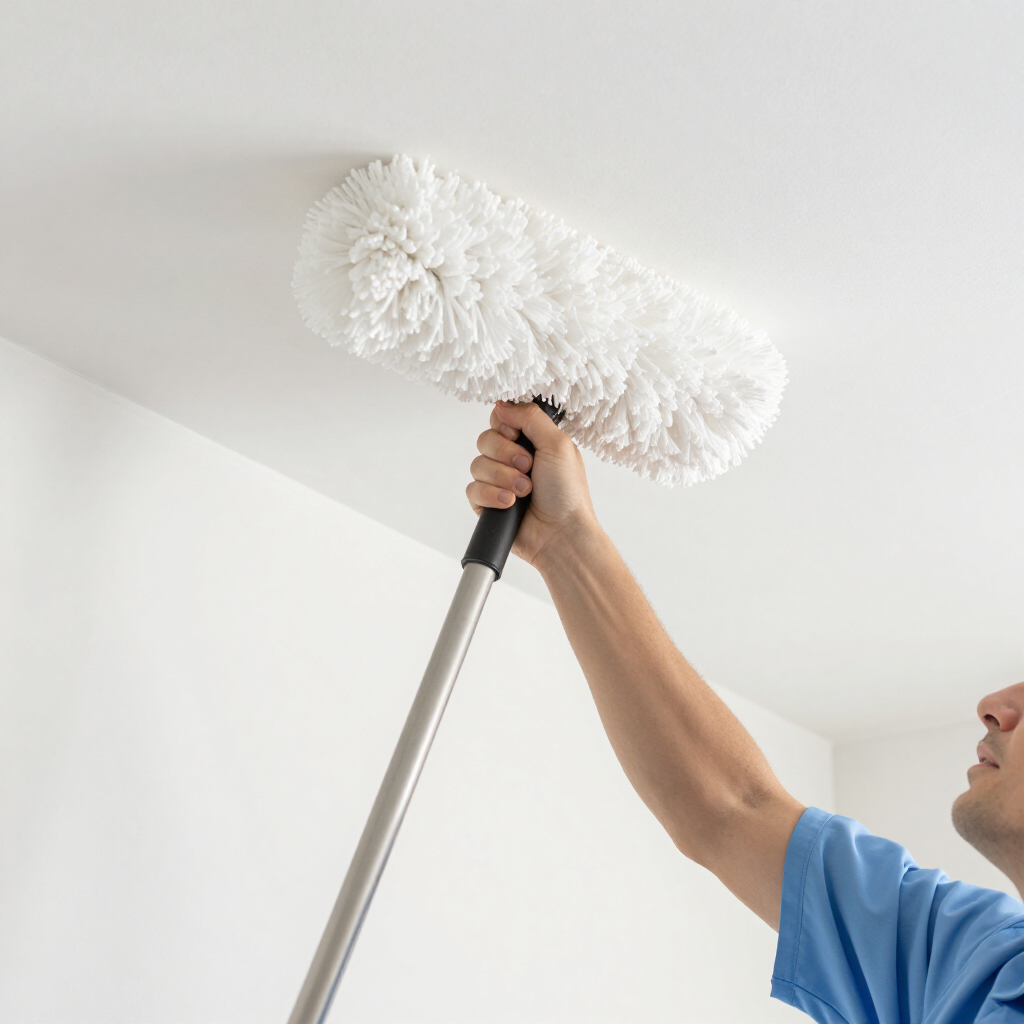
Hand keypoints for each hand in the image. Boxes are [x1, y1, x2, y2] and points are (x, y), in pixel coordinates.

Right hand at [466, 401, 598, 567]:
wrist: (561, 534)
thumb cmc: (568, 493)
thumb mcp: (558, 444)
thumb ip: (530, 417)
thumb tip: (503, 404)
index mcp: (531, 441)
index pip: (501, 418)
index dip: (505, 425)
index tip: (517, 435)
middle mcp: (513, 459)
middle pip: (485, 439)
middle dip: (506, 454)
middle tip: (528, 467)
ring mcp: (499, 481)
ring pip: (477, 464)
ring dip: (503, 477)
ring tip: (524, 491)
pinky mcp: (487, 503)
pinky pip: (472, 489)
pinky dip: (491, 495)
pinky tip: (510, 503)